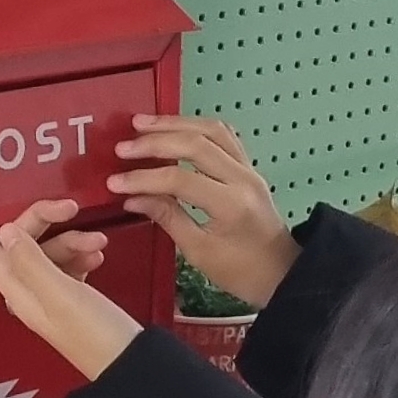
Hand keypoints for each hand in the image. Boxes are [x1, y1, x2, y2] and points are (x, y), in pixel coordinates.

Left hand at [0, 200, 142, 381]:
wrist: (127, 365)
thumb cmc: (95, 335)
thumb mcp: (62, 294)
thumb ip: (32, 261)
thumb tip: (6, 233)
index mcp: (19, 291)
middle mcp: (29, 292)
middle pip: (23, 242)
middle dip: (48, 222)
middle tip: (73, 208)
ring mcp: (50, 296)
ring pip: (51, 252)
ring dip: (74, 241)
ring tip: (99, 246)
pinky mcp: (71, 299)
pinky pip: (67, 266)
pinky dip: (81, 256)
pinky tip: (97, 258)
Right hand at [107, 115, 297, 307]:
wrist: (283, 274)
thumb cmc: (241, 272)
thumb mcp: (199, 252)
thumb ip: (167, 217)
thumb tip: (132, 197)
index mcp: (230, 204)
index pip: (179, 179)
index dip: (143, 178)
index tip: (115, 182)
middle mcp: (243, 178)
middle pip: (195, 144)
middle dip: (155, 142)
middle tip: (123, 146)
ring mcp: (249, 168)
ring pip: (211, 130)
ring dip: (175, 124)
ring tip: (142, 124)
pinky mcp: (249, 167)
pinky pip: (224, 135)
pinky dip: (196, 127)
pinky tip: (175, 128)